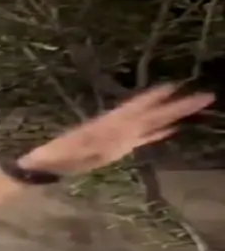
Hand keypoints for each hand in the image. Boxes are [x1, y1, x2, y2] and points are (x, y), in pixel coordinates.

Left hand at [21, 84, 213, 174]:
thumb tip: (104, 136)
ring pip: (151, 123)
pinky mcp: (117, 148)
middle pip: (151, 114)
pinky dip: (157, 133)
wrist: (44, 164)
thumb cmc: (52, 157)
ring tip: (196, 103)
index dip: (152, 99)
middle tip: (205, 95)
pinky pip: (142, 139)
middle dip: (176, 105)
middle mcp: (116, 128)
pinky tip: (173, 129)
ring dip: (173, 115)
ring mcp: (119, 137)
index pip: (135, 109)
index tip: (172, 86)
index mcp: (106, 126)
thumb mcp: (66, 150)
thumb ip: (85, 143)